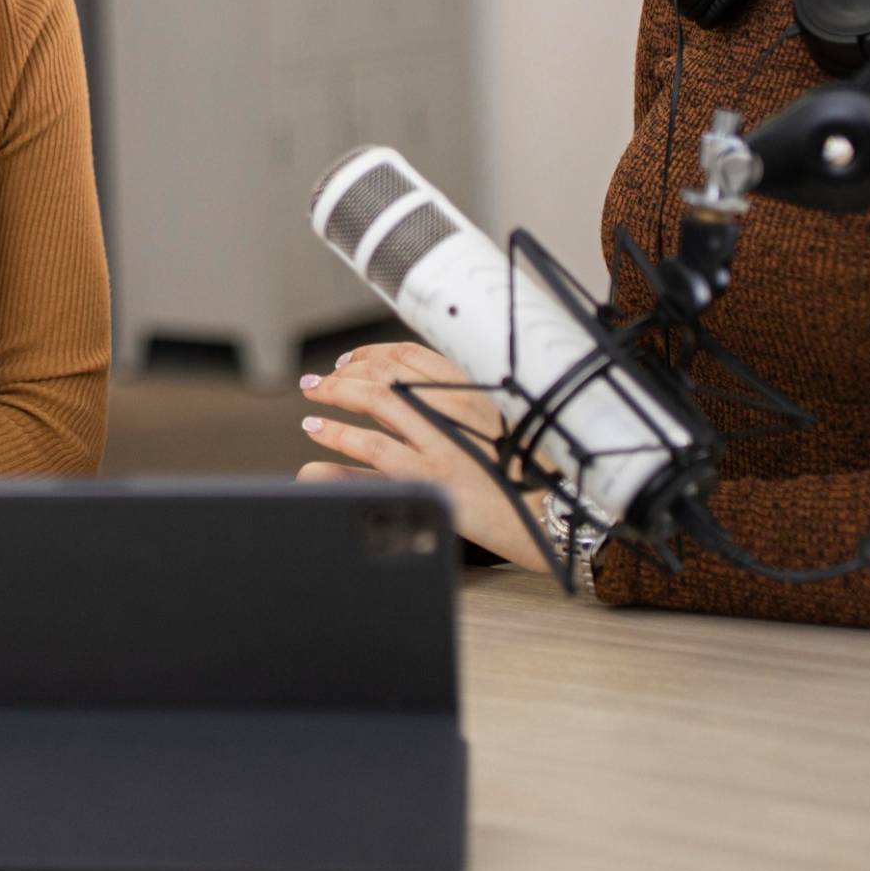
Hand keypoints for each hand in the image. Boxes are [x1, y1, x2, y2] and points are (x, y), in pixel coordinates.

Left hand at [297, 341, 550, 573]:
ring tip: (312, 399)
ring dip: (336, 395)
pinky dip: (339, 437)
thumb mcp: (498, 429)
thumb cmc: (532, 476)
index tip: (350, 361)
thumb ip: (454, 413)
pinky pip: (373, 449)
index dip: (372, 354)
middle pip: (388, 373)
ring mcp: (443, 441)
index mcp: (474, 391)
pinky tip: (317, 434)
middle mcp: (457, 407)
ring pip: (376, 402)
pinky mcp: (432, 477)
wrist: (557, 515)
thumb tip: (404, 402)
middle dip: (346, 372)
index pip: (412, 355)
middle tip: (319, 380)